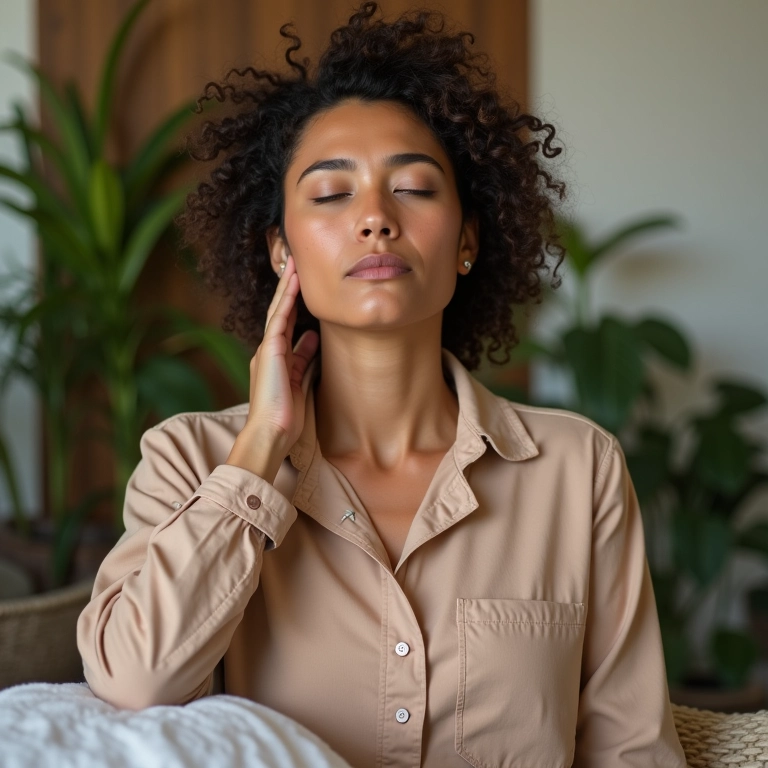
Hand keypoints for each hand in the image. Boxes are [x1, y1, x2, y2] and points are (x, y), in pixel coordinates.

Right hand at [227, 255, 318, 479]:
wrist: (271, 432)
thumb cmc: (286, 417)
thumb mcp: (301, 382)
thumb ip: (305, 359)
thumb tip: (313, 338)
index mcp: (277, 360)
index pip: (288, 325)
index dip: (296, 305)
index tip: (305, 287)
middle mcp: (269, 350)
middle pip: (281, 312)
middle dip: (290, 289)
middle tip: (297, 265)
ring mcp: (267, 348)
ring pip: (278, 309)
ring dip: (287, 286)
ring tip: (296, 264)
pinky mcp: (269, 350)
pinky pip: (279, 317)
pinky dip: (287, 298)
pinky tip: (294, 281)